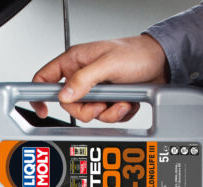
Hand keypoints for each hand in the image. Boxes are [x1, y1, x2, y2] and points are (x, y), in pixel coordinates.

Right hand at [31, 34, 167, 122]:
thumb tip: (64, 94)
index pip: (45, 78)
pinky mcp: (109, 101)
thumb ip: (83, 79)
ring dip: (107, 112)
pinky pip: (106, 117)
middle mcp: (83, 77)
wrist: (163, 63)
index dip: (39, 95)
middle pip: (69, 105)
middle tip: (101, 104)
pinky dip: (118, 114)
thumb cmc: (137, 54)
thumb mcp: (108, 64)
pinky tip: (127, 102)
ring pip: (89, 114)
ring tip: (121, 101)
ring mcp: (96, 90)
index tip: (43, 109)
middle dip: (87, 110)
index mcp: (75, 61)